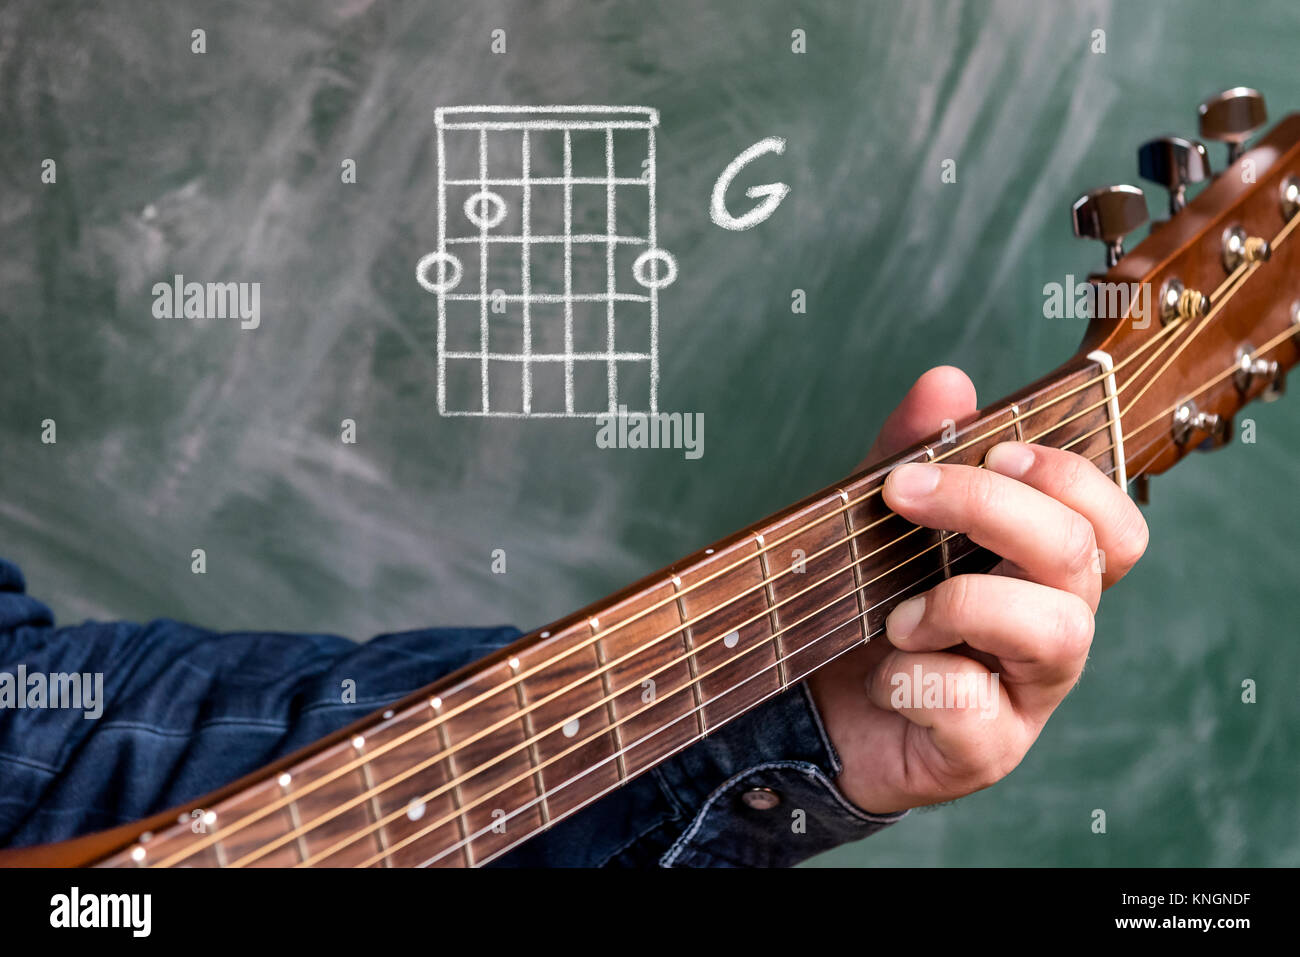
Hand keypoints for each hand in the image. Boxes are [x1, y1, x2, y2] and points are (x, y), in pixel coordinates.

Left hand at [806, 366, 1147, 813]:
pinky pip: (973, 704)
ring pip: (1057, 630)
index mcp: (1040, 572)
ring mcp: (1027, 695)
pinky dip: (914, 678)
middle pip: (1080, 554)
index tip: (994, 449)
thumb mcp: (879, 520)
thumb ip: (913, 453)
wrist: (810, 711)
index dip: (1069, 476)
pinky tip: (883, 679)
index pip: (1109, 520)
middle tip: (903, 493)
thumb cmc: (863, 606)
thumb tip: (949, 382)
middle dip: (990, 507)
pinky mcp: (986, 750)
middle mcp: (1053, 630)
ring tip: (896, 616)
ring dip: (960, 603)